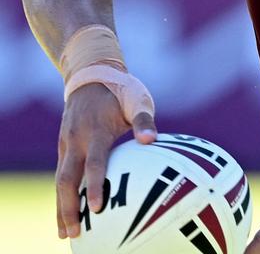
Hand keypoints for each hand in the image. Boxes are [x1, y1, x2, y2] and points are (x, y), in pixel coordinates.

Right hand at [55, 83, 156, 238]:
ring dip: (60, 207)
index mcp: (96, 130)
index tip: (97, 209)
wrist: (91, 74)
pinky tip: (65, 212)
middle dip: (68, 208)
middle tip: (73, 234)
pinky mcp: (63, 146)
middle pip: (66, 179)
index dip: (95, 186)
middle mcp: (77, 139)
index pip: (94, 163)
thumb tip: (151, 140)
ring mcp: (66, 143)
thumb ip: (145, 120)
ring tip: (65, 233)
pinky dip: (61, 195)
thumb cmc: (121, 89)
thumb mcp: (137, 99)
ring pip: (60, 180)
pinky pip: (60, 173)